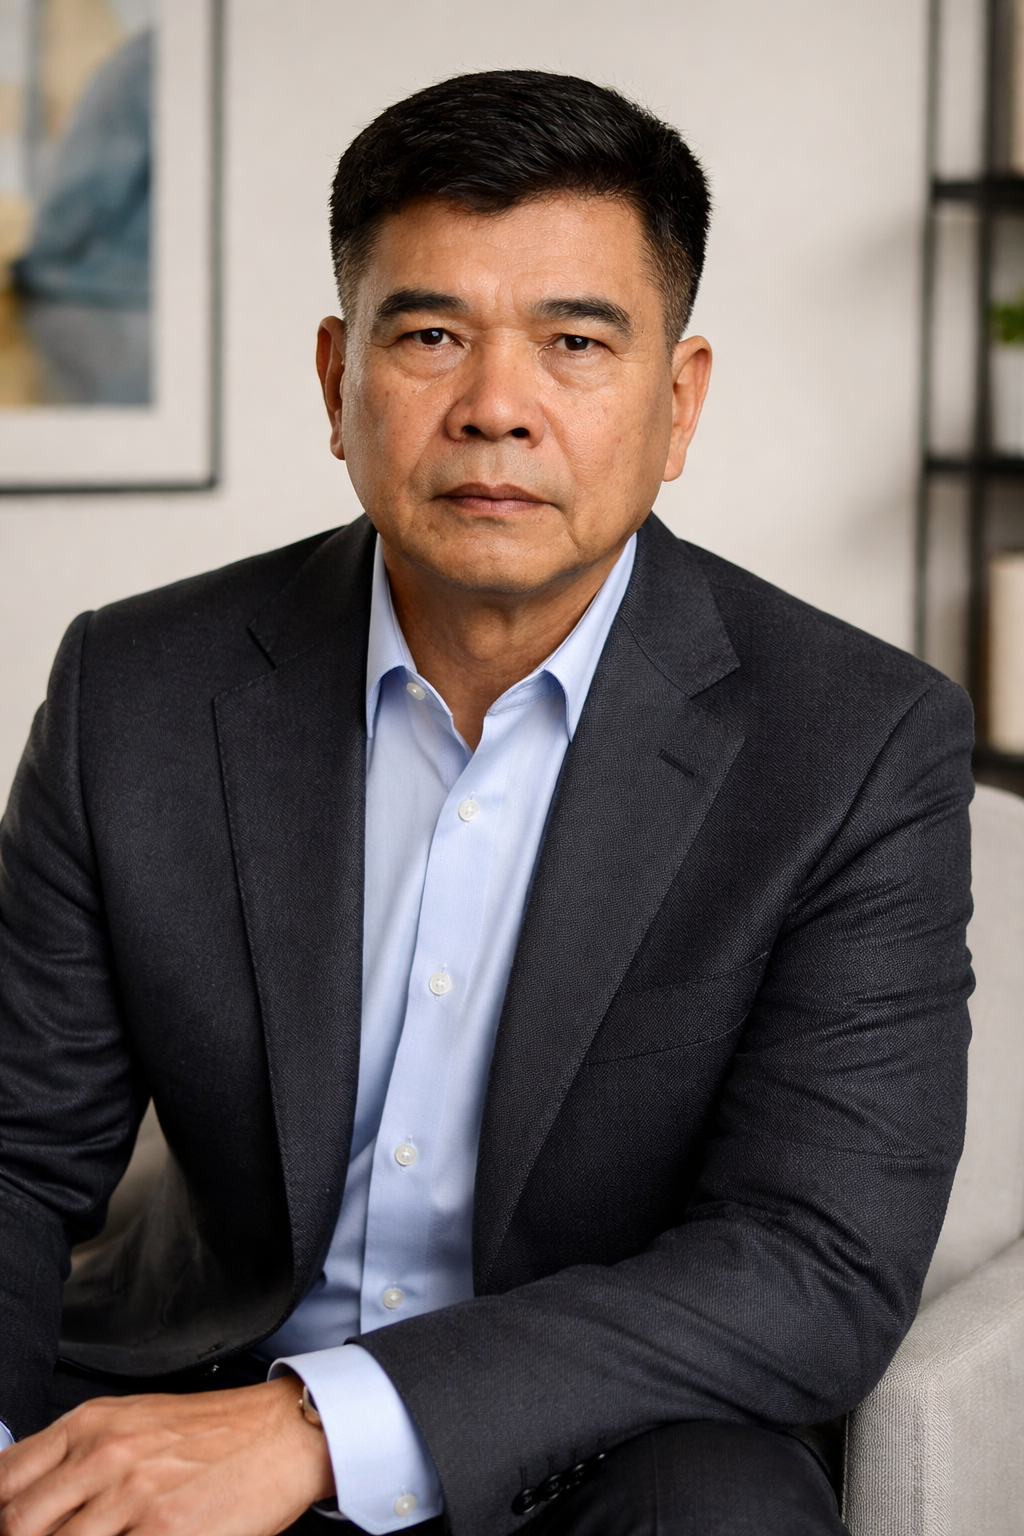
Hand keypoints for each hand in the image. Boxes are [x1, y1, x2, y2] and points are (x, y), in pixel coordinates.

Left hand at [0, 1375, 333, 1535]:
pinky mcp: (167, 1534)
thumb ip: (78, 1455)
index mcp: (91, 1425)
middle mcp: (106, 1456)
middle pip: (18, 1526)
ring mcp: (134, 1498)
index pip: (4, 1482)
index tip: (11, 1530)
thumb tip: (30, 1501)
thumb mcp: (133, 1421)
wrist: (283, 1433)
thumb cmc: (213, 1431)